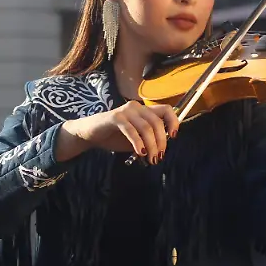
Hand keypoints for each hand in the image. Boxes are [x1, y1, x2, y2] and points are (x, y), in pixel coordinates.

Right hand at [57, 101, 179, 163]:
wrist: (91, 134)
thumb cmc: (115, 136)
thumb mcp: (137, 138)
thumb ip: (149, 139)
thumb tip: (162, 148)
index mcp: (144, 110)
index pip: (166, 109)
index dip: (174, 121)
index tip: (174, 136)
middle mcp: (137, 107)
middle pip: (157, 122)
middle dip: (161, 141)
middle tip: (158, 156)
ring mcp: (126, 111)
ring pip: (146, 127)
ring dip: (151, 145)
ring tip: (151, 158)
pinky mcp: (115, 117)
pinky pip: (131, 130)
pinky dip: (138, 142)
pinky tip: (140, 152)